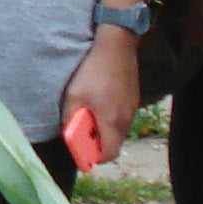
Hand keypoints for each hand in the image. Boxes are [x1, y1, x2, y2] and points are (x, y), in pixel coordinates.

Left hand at [59, 28, 140, 166]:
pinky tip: (99, 101)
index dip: (94, 157)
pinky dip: (111, 117)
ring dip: (104, 128)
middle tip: (81, 130)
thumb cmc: (92, 72)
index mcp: (111, 123)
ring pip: (119, 129)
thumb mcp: (74, 96)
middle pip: (114, 143)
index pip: (109, 154)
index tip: (81, 151)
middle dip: (97, 142)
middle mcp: (126, 119)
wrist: (116, 46)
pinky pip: (122, 116)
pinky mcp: (133, 98)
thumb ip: (70, 118)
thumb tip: (68, 134)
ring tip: (88, 113)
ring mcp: (132, 108)